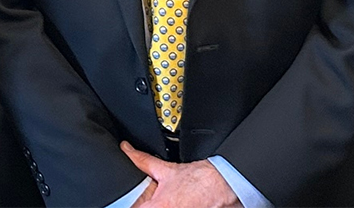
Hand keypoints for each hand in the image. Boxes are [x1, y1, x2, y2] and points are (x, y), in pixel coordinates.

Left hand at [121, 143, 239, 207]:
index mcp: (158, 207)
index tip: (141, 202)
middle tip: (165, 199)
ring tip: (177, 201)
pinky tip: (186, 204)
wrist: (226, 184)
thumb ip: (142, 161)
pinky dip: (182, 207)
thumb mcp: (165, 169)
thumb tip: (127, 150)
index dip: (133, 204)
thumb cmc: (200, 179)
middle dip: (153, 204)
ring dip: (171, 206)